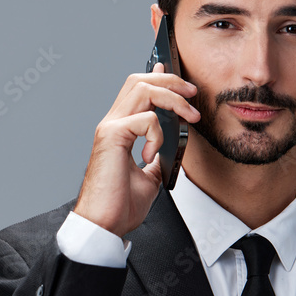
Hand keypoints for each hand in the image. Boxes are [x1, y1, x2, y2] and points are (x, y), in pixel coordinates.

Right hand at [74, 62, 199, 237]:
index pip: (137, 90)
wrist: (104, 225)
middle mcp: (112, 124)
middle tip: (192, 95)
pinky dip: (158, 134)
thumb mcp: (149, 177)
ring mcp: (109, 128)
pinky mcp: (111, 136)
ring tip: (188, 116)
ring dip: (171, 98)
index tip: (173, 71)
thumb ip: (157, 157)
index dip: (156, 77)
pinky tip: (151, 155)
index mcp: (119, 130)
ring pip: (142, 89)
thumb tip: (171, 150)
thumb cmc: (119, 206)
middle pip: (139, 81)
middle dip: (170, 81)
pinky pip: (145, 119)